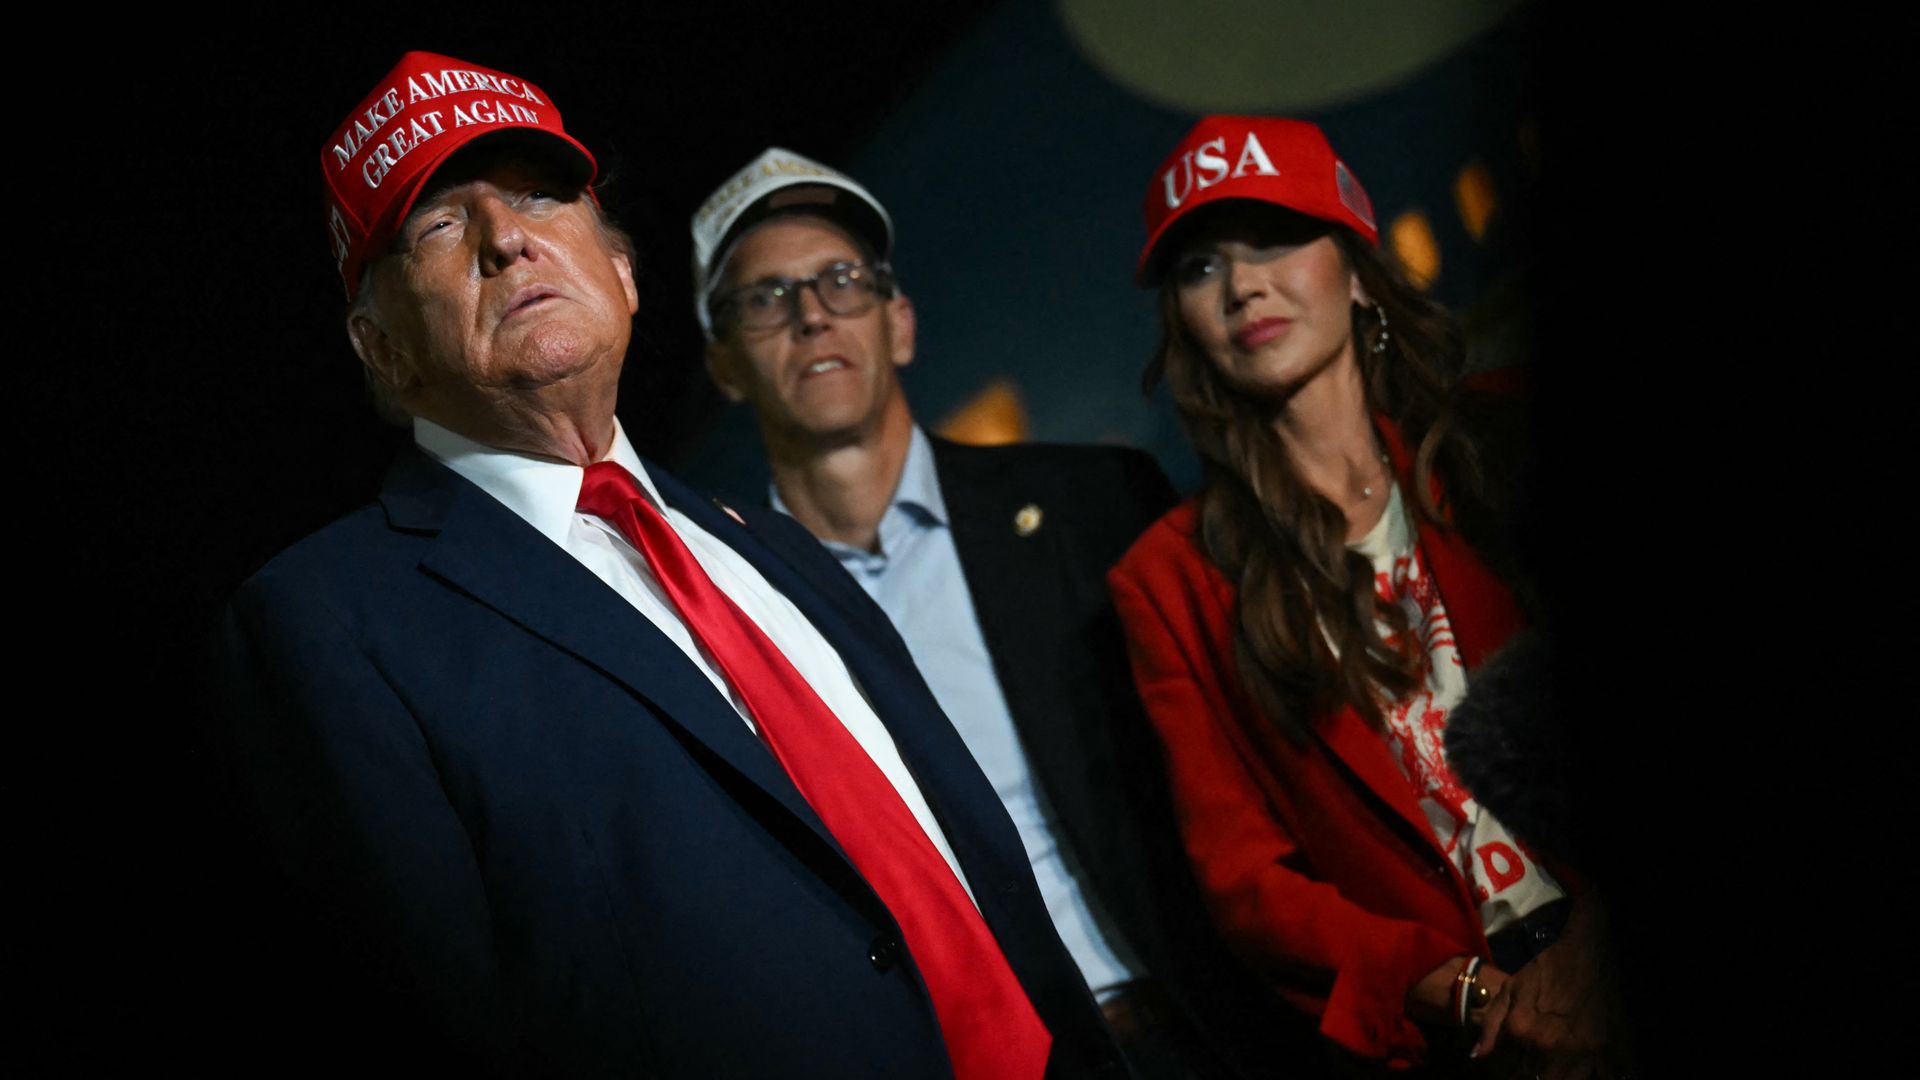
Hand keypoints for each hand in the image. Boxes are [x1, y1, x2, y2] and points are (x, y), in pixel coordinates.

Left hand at [1471, 906, 1621, 1078]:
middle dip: (1529, 1076)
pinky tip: (1578, 1068)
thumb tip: (1478, 1057)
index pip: (1508, 1070)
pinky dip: (1588, 1075)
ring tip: (1550, 1068)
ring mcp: (1583, 1054)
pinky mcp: (1609, 1053)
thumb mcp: (1511, 989)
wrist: (1590, 953)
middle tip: (1529, 1067)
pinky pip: (1600, 1077)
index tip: (1508, 1066)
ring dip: (1555, 1077)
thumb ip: (1492, 1025)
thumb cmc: (1547, 969)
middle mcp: (1552, 1048)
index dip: (1504, 1072)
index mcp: (1523, 1032)